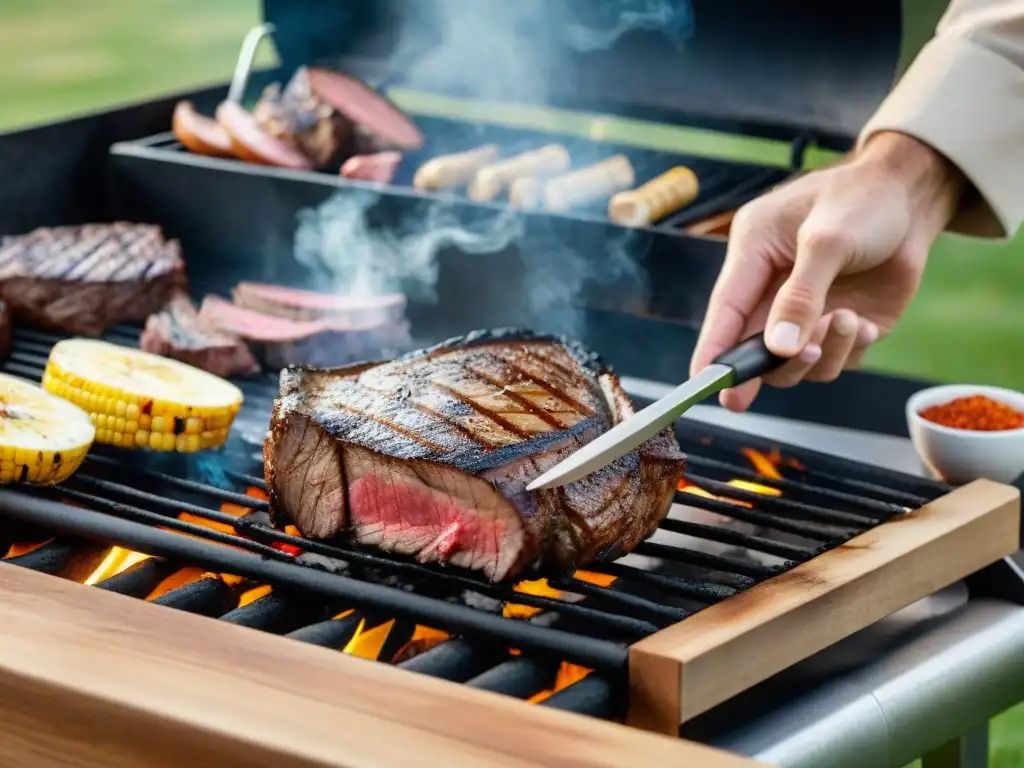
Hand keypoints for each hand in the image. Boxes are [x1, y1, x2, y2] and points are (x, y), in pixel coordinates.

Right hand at [690, 131, 964, 411]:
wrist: (914, 196)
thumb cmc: (864, 199)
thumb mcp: (828, 240)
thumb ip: (801, 296)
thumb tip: (778, 348)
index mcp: (754, 254)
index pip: (726, 310)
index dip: (713, 350)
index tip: (704, 386)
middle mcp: (774, 288)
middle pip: (757, 348)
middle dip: (777, 362)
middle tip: (804, 355)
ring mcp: (809, 310)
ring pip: (797, 363)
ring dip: (822, 354)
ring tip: (848, 320)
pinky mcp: (842, 324)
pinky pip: (835, 360)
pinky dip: (849, 350)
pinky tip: (864, 324)